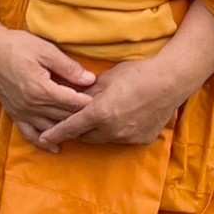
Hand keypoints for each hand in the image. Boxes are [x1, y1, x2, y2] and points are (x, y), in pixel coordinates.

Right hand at [0, 27, 93, 147]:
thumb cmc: (16, 45)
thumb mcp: (45, 51)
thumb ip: (68, 67)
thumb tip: (90, 80)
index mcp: (41, 89)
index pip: (72, 102)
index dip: (89, 103)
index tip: (103, 102)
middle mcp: (31, 105)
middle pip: (63, 117)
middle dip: (81, 117)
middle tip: (98, 116)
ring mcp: (21, 112)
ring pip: (50, 127)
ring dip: (66, 130)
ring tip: (82, 131)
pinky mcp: (14, 113)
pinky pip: (29, 133)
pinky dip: (42, 142)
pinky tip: (55, 147)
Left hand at [36, 57, 185, 150]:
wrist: (170, 81)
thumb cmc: (137, 74)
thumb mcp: (106, 79)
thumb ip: (87, 92)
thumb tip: (73, 97)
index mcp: (99, 113)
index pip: (70, 127)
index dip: (55, 133)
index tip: (43, 138)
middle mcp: (112, 129)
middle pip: (86, 136)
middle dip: (79, 130)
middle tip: (75, 120)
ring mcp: (128, 137)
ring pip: (104, 139)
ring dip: (98, 131)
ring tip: (101, 117)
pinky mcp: (142, 140)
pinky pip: (123, 138)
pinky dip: (118, 131)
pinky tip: (124, 118)